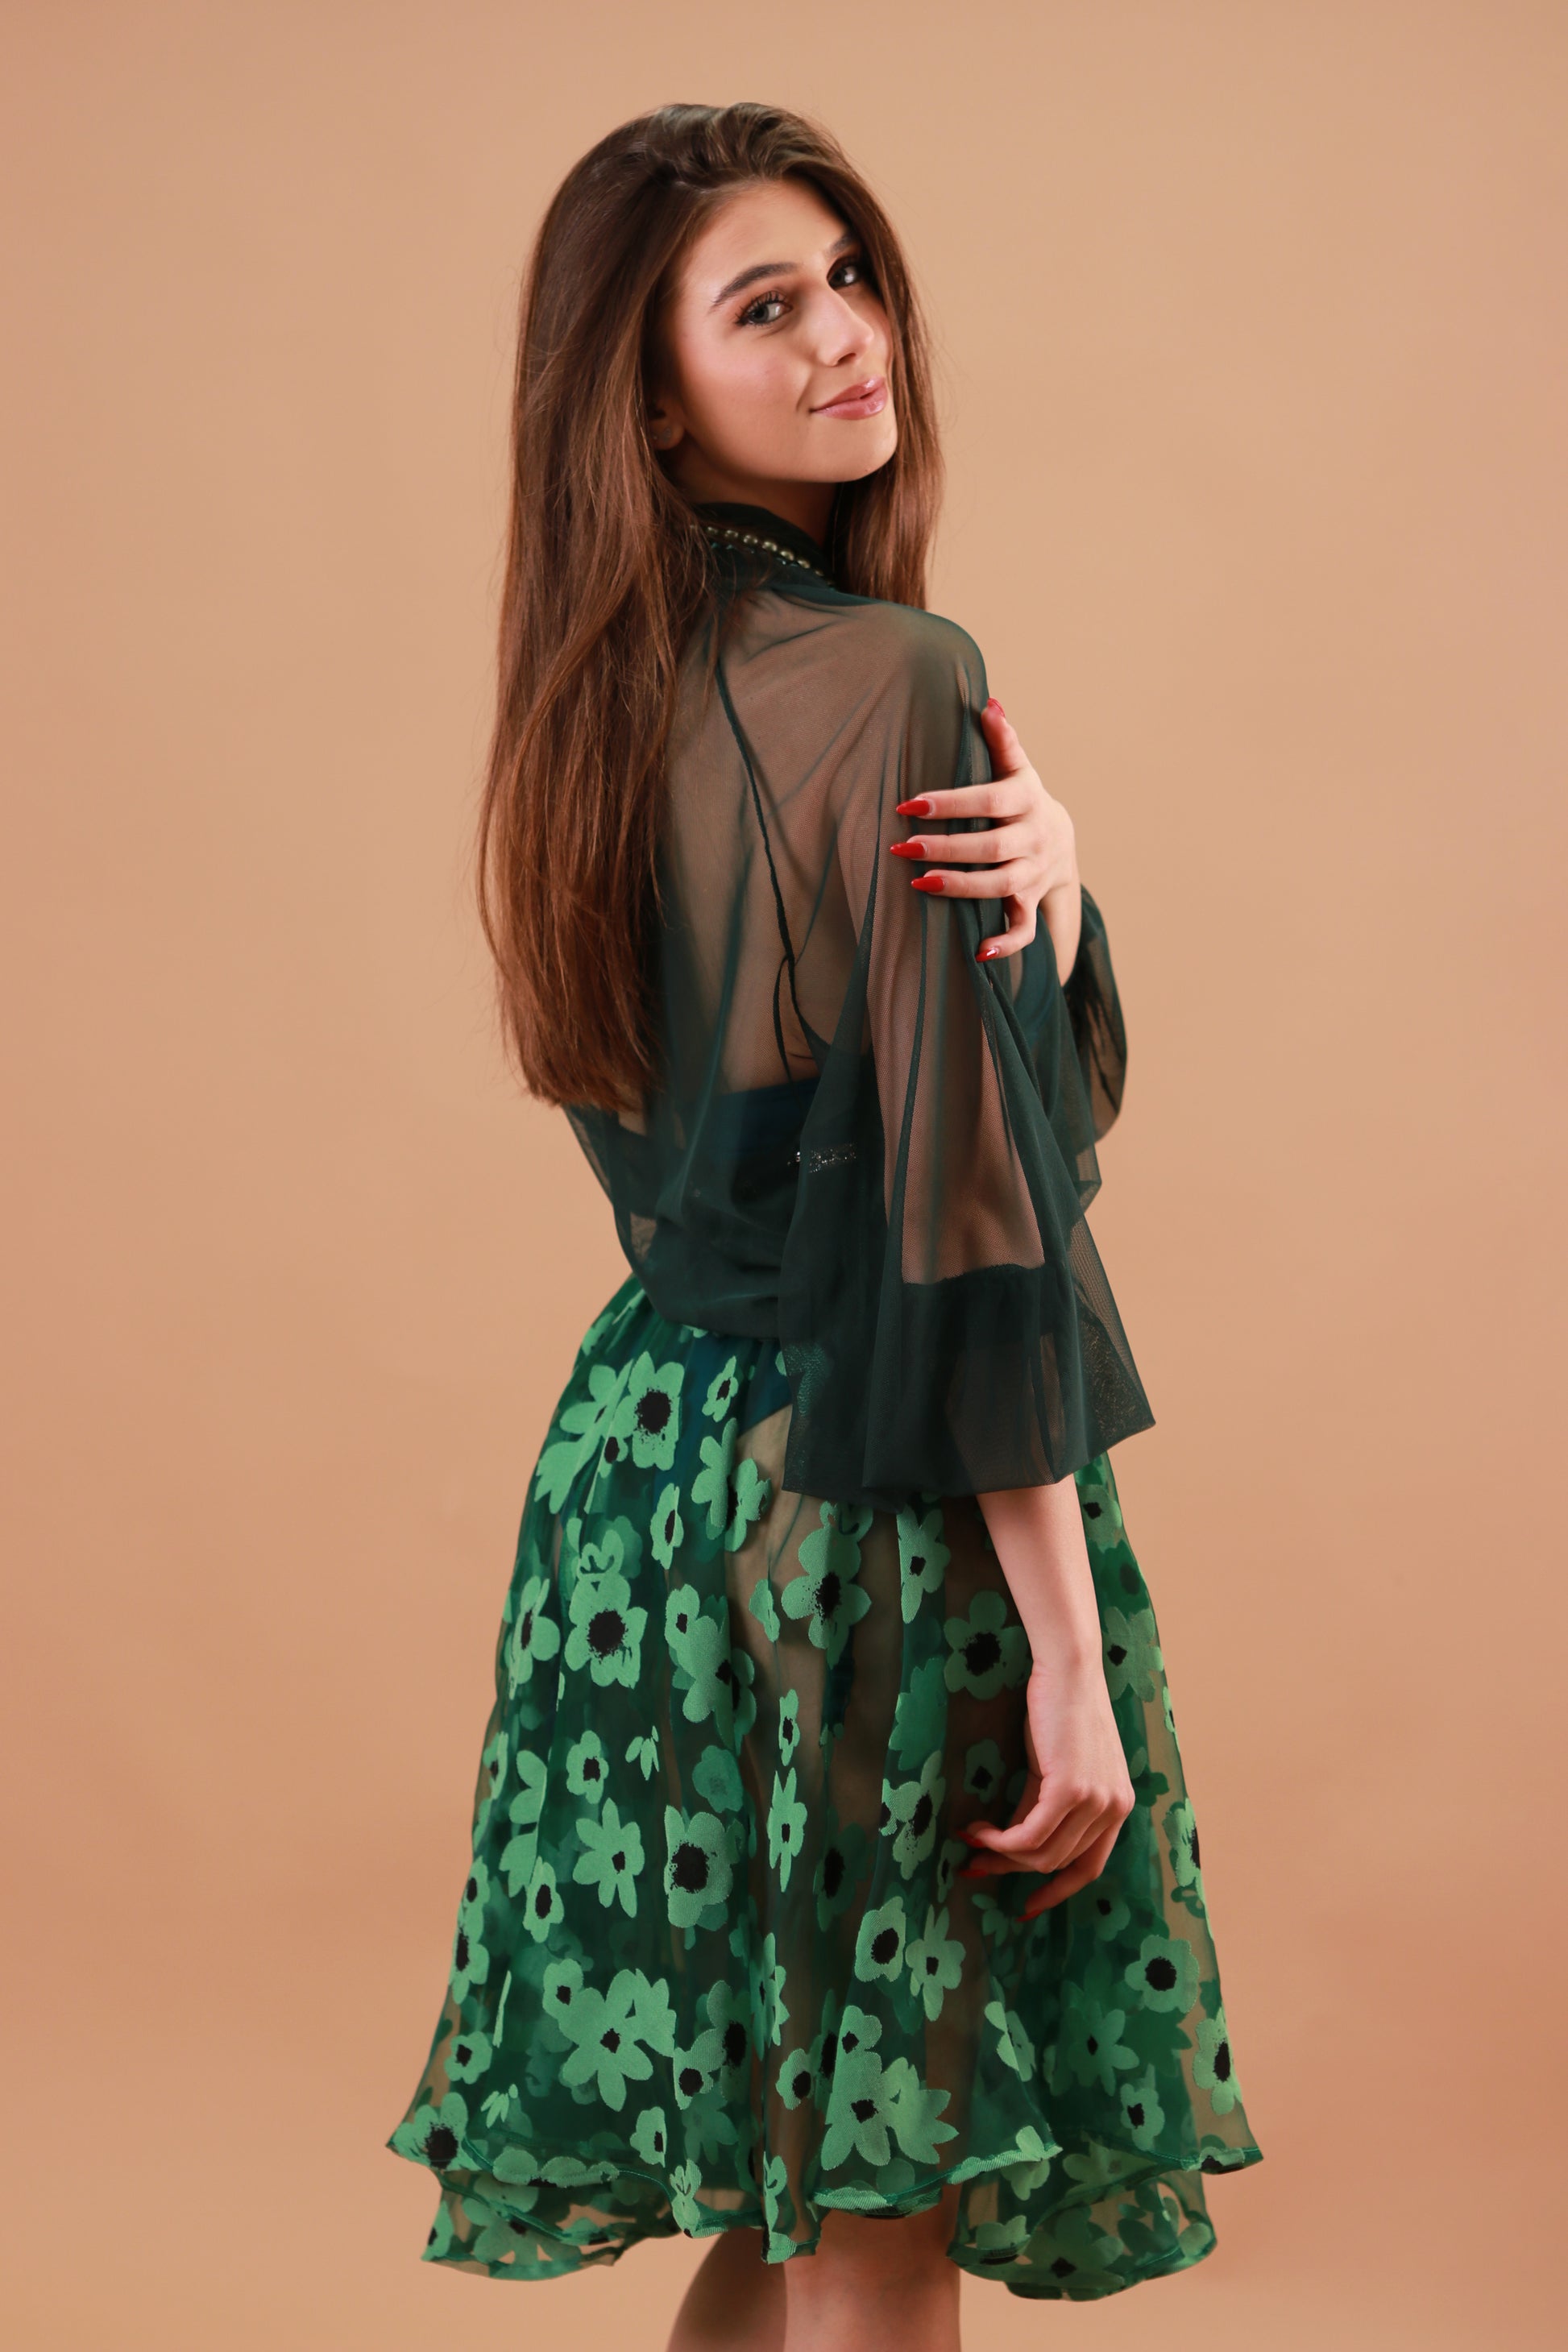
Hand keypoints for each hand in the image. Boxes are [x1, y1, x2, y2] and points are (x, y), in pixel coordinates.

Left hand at [890, 697, 1081, 975]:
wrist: (1062, 840)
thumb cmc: (1024, 799)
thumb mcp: (1018, 769)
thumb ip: (1002, 740)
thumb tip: (987, 702)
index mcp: (1027, 801)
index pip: (987, 801)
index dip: (950, 803)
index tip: (909, 804)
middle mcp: (1033, 839)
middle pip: (992, 847)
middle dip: (948, 848)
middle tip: (904, 847)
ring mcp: (1033, 875)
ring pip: (1001, 886)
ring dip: (962, 887)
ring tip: (920, 883)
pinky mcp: (1030, 903)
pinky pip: (1024, 929)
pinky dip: (1005, 943)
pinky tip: (977, 951)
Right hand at [957, 1662, 1133, 1920]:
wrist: (1067, 1668)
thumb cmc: (1059, 1709)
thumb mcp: (1057, 1767)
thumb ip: (1045, 1806)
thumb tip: (1012, 1843)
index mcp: (1118, 1807)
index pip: (1089, 1868)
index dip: (1055, 1892)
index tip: (1024, 1906)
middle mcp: (1113, 1810)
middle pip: (1056, 1863)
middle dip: (1011, 1869)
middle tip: (973, 1864)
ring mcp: (1095, 1802)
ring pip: (1040, 1854)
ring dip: (1000, 1854)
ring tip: (971, 1841)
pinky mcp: (1071, 1791)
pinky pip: (1029, 1836)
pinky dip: (999, 1840)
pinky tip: (978, 1829)